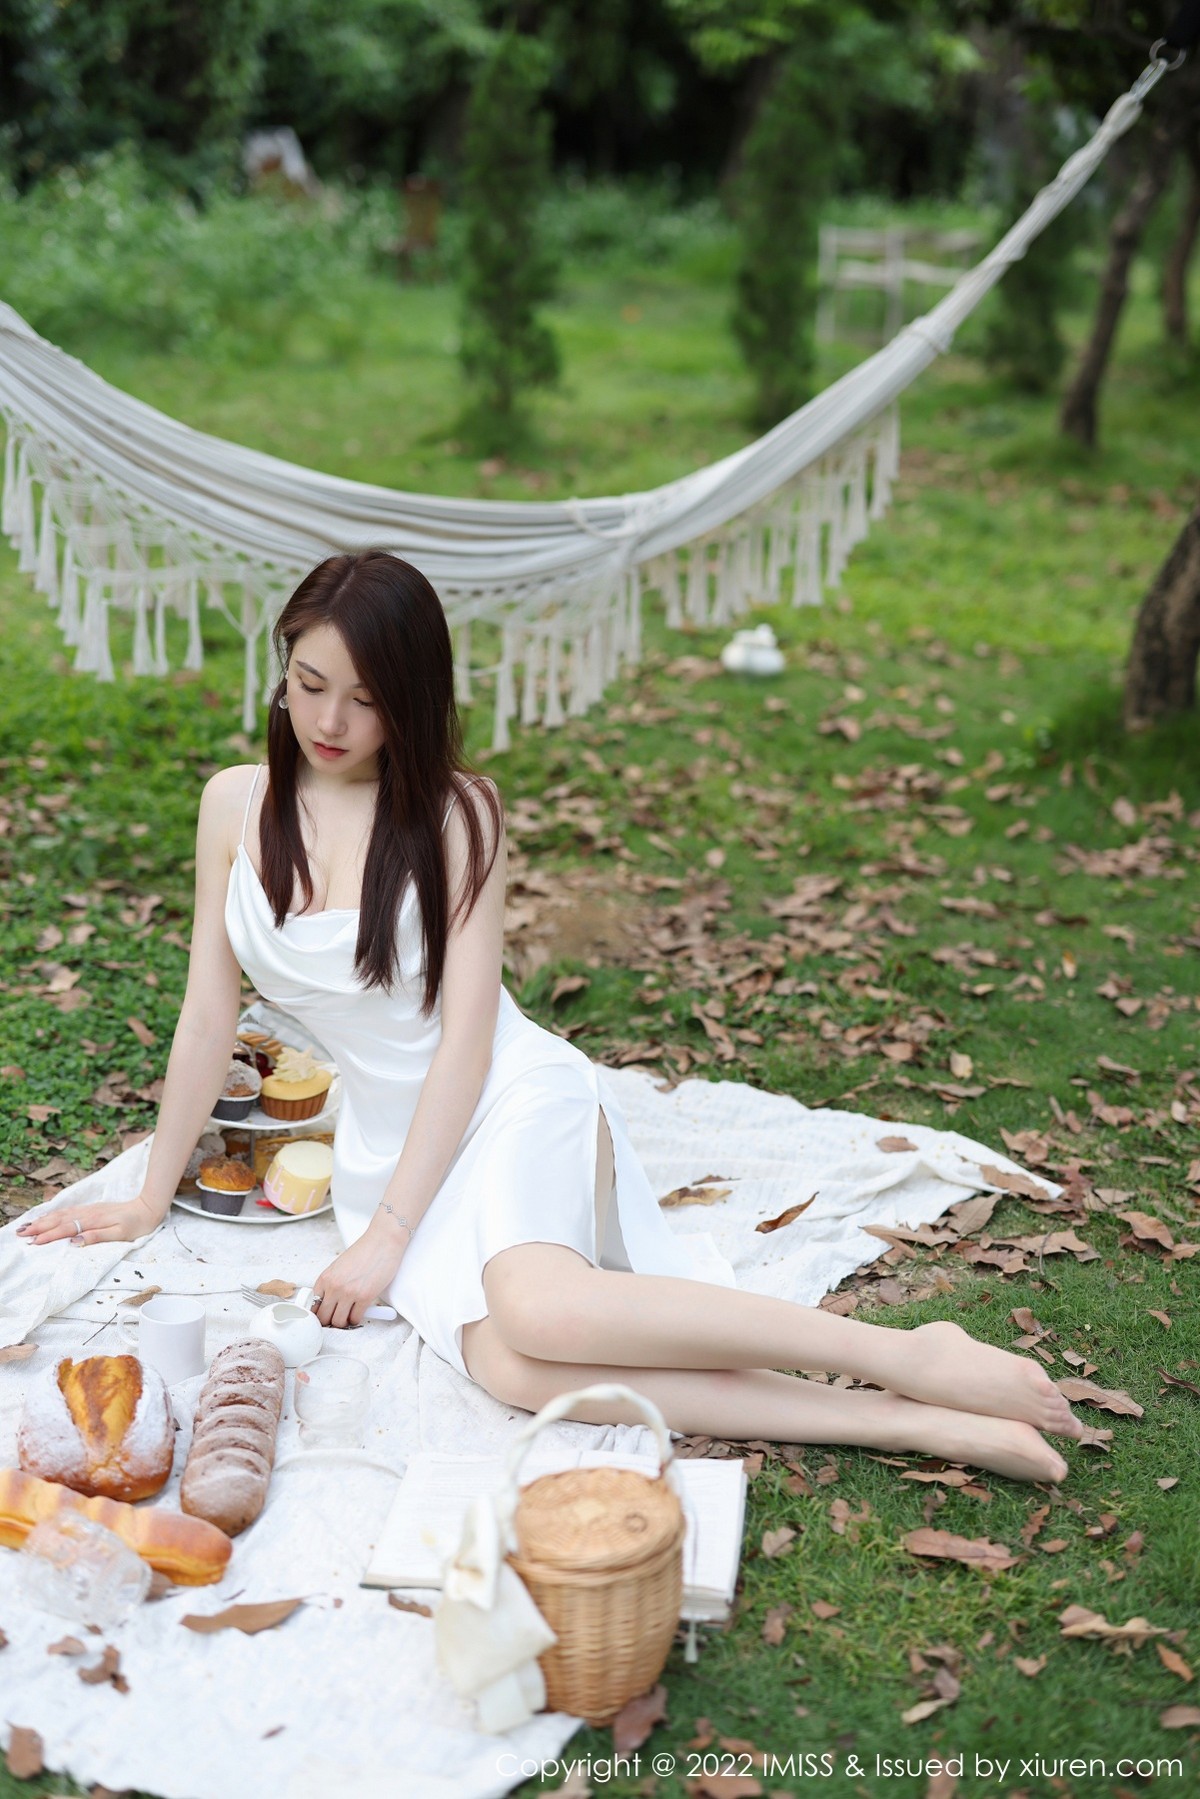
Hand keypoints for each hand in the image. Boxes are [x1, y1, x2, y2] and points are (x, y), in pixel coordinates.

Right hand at [17, 1193, 165, 1247]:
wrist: (148, 1208)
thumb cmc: (136, 1225)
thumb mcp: (120, 1234)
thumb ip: (97, 1237)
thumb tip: (75, 1242)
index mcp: (93, 1220)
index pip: (66, 1229)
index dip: (49, 1236)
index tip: (34, 1242)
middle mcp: (87, 1213)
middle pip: (58, 1220)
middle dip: (39, 1227)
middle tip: (20, 1234)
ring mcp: (88, 1209)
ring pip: (61, 1214)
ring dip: (43, 1220)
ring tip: (26, 1226)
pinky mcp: (90, 1209)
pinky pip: (67, 1210)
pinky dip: (53, 1213)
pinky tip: (46, 1217)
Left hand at [313, 1224, 405, 1328]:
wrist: (383, 1241)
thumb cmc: (364, 1251)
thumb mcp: (339, 1266)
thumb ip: (332, 1283)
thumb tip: (329, 1302)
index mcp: (325, 1278)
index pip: (313, 1306)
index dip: (319, 1314)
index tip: (325, 1316)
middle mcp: (334, 1287)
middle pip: (323, 1318)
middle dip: (330, 1321)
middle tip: (337, 1319)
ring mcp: (349, 1293)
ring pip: (339, 1322)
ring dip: (344, 1322)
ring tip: (349, 1316)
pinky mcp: (365, 1297)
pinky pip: (356, 1318)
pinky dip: (357, 1319)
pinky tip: (360, 1312)